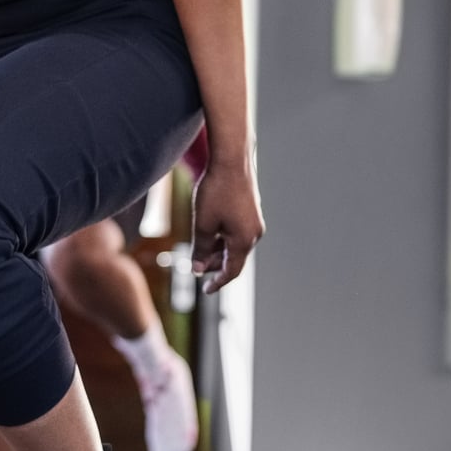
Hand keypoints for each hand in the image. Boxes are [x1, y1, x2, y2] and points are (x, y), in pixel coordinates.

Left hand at [191, 156, 263, 294]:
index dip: (218, 282)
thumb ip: (201, 250)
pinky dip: (223, 237)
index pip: (231, 271)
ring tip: (199, 248)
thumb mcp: (203, 225)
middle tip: (196, 265)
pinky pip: (237, 232)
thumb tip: (198, 270)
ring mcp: (254, 221)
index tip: (206, 290)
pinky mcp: (251, 211)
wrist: (231, 160)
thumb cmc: (216, 191)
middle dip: (214, 265)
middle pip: (234, 258)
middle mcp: (254, 233)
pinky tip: (209, 230)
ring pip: (234, 244)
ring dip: (218, 250)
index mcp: (244, 241)